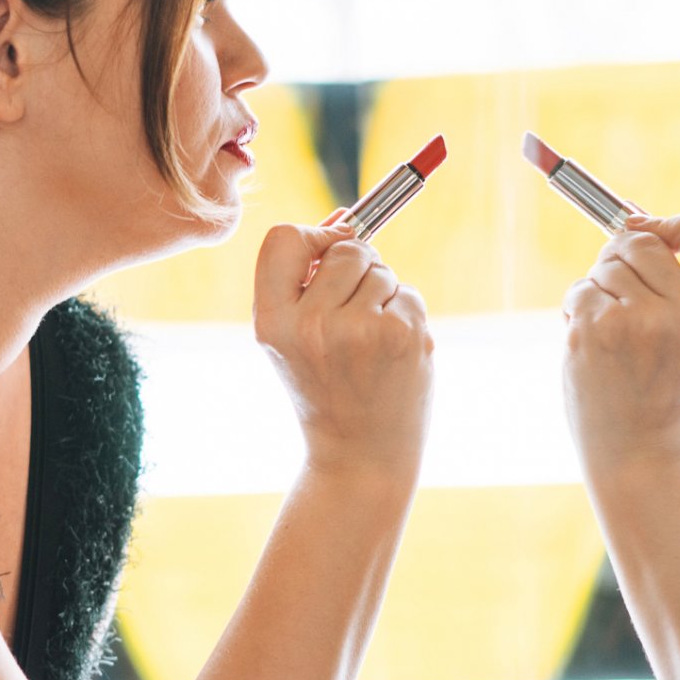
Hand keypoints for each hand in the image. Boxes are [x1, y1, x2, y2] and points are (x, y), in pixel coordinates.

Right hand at [254, 222, 433, 480]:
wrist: (359, 458)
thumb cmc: (324, 390)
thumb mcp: (289, 340)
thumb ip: (303, 282)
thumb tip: (345, 221)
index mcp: (272, 323)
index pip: (282, 239)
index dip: (309, 238)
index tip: (323, 255)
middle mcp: (313, 325)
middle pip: (344, 250)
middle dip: (354, 270)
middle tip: (351, 318)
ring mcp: (361, 330)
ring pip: (380, 269)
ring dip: (381, 294)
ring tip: (370, 343)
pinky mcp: (403, 334)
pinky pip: (407, 292)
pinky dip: (405, 314)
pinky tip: (393, 353)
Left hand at [561, 212, 679, 478]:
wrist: (636, 447)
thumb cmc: (661, 379)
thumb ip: (678, 274)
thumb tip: (631, 217)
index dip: (672, 224)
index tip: (655, 241)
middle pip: (642, 240)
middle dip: (622, 261)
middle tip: (626, 304)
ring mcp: (642, 321)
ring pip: (606, 264)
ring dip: (599, 290)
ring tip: (613, 334)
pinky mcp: (598, 329)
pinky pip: (580, 289)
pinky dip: (576, 310)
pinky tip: (592, 345)